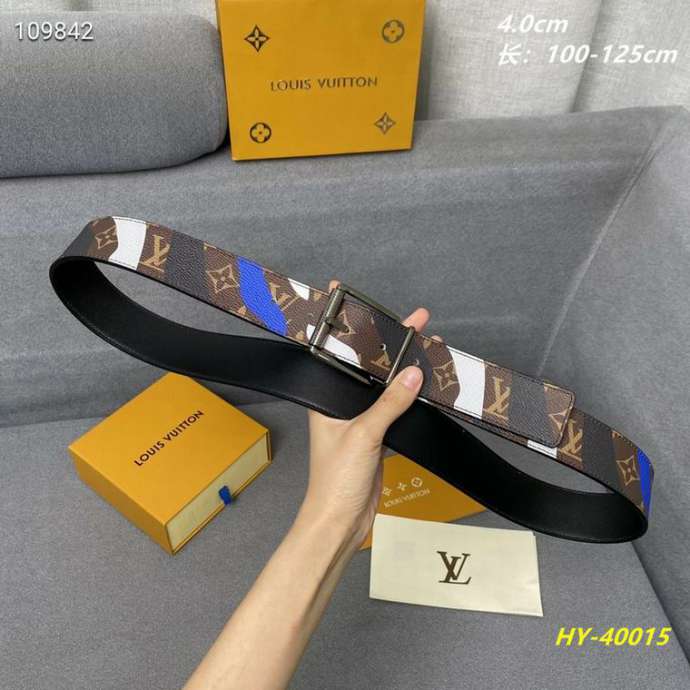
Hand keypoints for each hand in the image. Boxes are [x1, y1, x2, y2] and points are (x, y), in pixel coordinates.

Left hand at [299, 282, 433, 547]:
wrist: (341, 521)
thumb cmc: (336, 479)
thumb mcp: (362, 436)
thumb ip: (388, 405)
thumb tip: (413, 374)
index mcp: (324, 397)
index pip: (334, 351)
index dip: (342, 323)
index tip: (351, 294)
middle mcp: (340, 402)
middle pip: (367, 364)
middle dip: (388, 341)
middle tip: (417, 318)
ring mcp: (360, 418)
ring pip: (384, 385)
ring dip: (404, 367)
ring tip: (429, 343)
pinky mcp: (378, 435)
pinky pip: (396, 407)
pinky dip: (411, 395)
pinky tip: (427, 381)